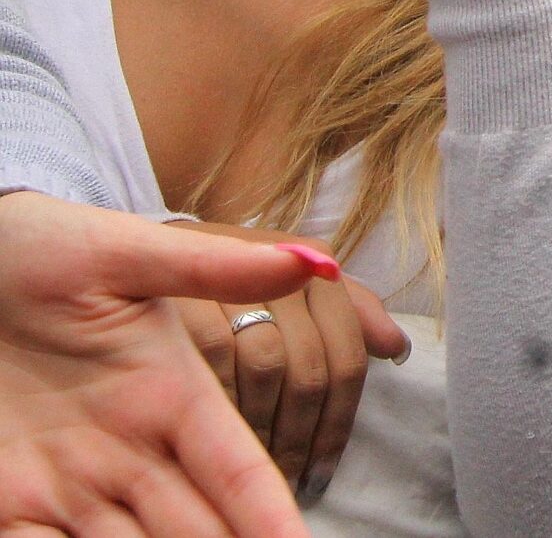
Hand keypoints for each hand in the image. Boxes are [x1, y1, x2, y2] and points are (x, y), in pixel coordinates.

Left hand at [0, 189, 337, 535]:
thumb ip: (216, 265)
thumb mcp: (126, 253)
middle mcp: (132, 453)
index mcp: (172, 398)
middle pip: (197, 528)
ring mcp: (70, 483)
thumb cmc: (41, 247)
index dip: (273, 516)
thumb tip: (315, 262)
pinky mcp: (11, 502)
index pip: (241, 474)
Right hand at [170, 227, 405, 500]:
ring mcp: (234, 282)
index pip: (346, 359)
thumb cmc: (225, 276)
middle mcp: (283, 269)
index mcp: (315, 268)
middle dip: (301, 435)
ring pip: (267, 371)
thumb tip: (398, 348)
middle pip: (309, 370)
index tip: (324, 470)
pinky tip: (214, 441)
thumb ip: (348, 311)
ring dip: (263, 429)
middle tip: (290, 482)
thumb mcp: (287, 283)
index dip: (338, 423)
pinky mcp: (181, 300)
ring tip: (256, 470)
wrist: (132, 245)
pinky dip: (218, 408)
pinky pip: (215, 363)